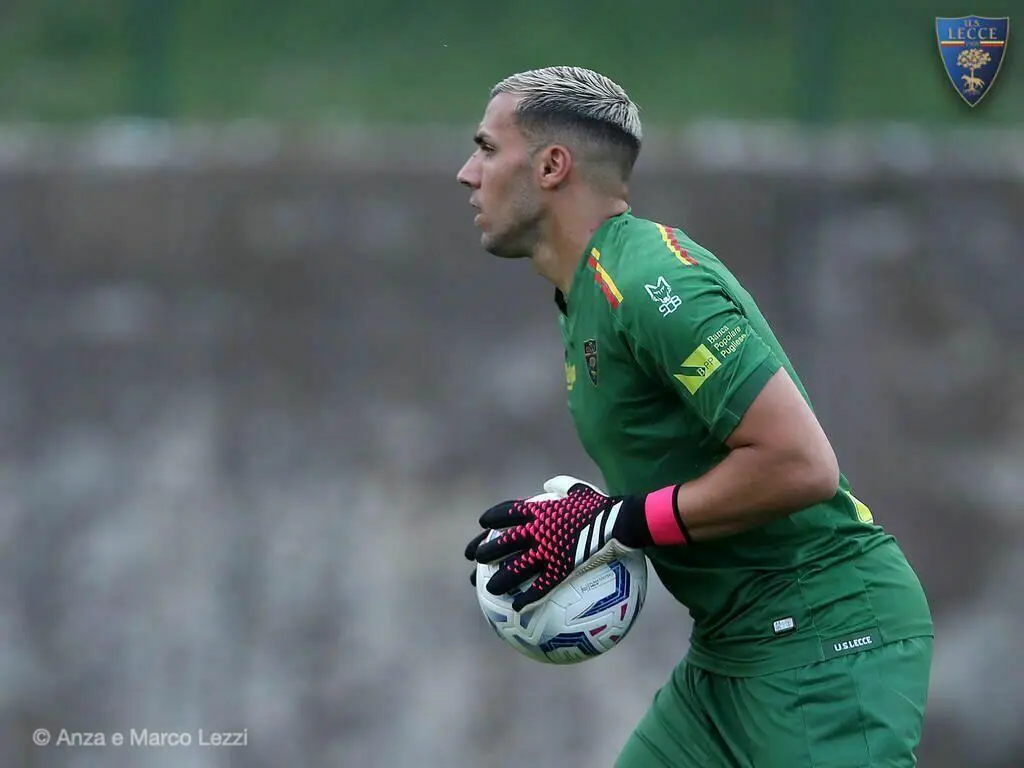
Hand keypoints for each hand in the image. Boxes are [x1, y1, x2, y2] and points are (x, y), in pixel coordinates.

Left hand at [465, 476, 640, 610]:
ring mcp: (547, 551)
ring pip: (515, 568)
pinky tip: (517, 609)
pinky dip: (527, 598)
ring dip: (499, 580)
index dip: (492, 519)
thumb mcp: (579, 490)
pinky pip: (539, 586)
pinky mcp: (560, 568)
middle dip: (483, 551)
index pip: (507, 513)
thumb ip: (562, 485)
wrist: (619, 521)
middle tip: (472, 559)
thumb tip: (548, 483)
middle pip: (502, 542)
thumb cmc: (601, 505)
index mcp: (539, 511)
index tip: (482, 526)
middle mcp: (536, 531)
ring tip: (487, 590)